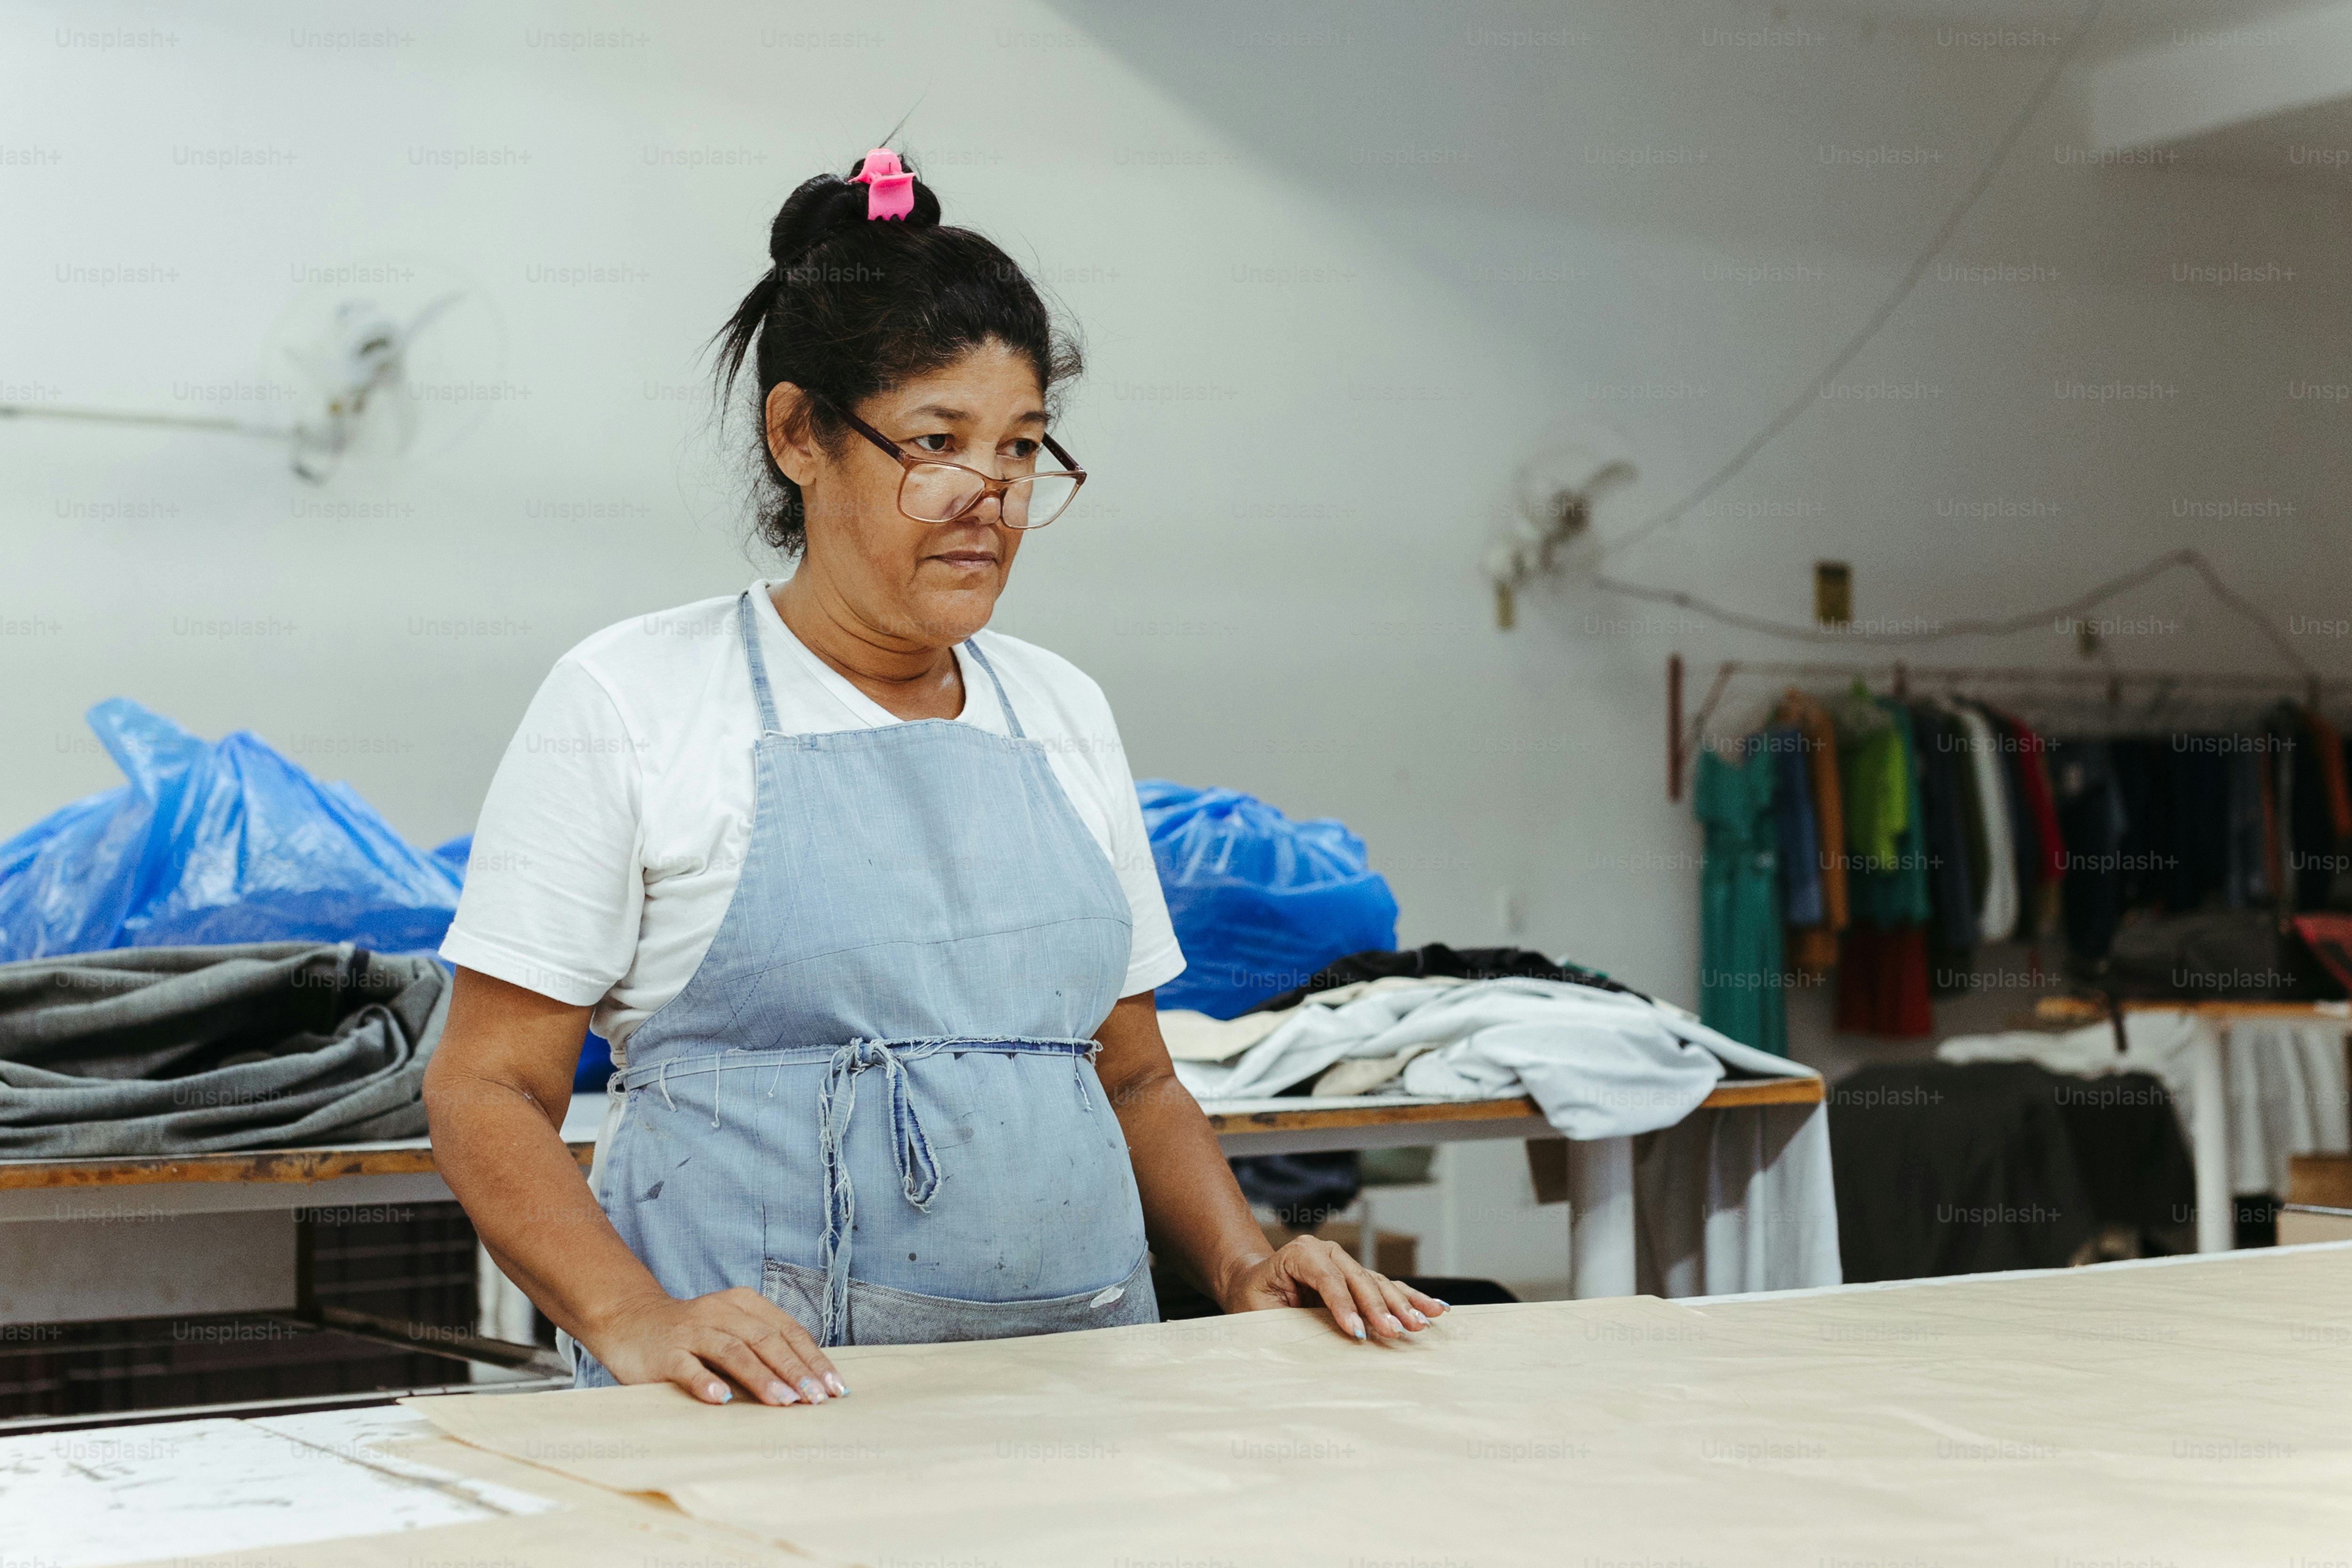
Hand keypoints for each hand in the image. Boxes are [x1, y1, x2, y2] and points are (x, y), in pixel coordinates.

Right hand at [582, 1286, 846, 1405]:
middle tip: (817, 1399)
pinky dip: (706, 1382)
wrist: (628, 1320)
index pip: (787, 1331)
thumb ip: (763, 1348)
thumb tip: (810, 1382)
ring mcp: (692, 1331)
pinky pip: (688, 1367)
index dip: (813, 1359)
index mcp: (744, 1305)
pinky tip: (721, 1399)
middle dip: (796, 1371)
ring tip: (785, 1401)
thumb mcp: (731, 1331)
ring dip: (762, 1377)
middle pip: (766, 1340)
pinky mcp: (664, 1352)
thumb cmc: (692, 1335)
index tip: (835, 1387)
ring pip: (734, 1352)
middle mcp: (721, 1313)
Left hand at [1216, 1237, 1448, 1341]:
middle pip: (1359, 1279)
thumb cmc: (1253, 1297)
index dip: (1343, 1305)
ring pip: (1379, 1283)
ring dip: (1403, 1305)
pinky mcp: (1358, 1277)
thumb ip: (1282, 1321)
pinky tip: (1436, 1309)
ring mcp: (1346, 1263)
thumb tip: (1306, 1348)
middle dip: (1379, 1307)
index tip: (1357, 1332)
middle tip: (1398, 1332)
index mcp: (1301, 1254)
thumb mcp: (1257, 1311)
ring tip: (1423, 1323)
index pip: (1328, 1279)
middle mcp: (1328, 1253)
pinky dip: (1411, 1300)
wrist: (1252, 1280)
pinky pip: (1388, 1288)